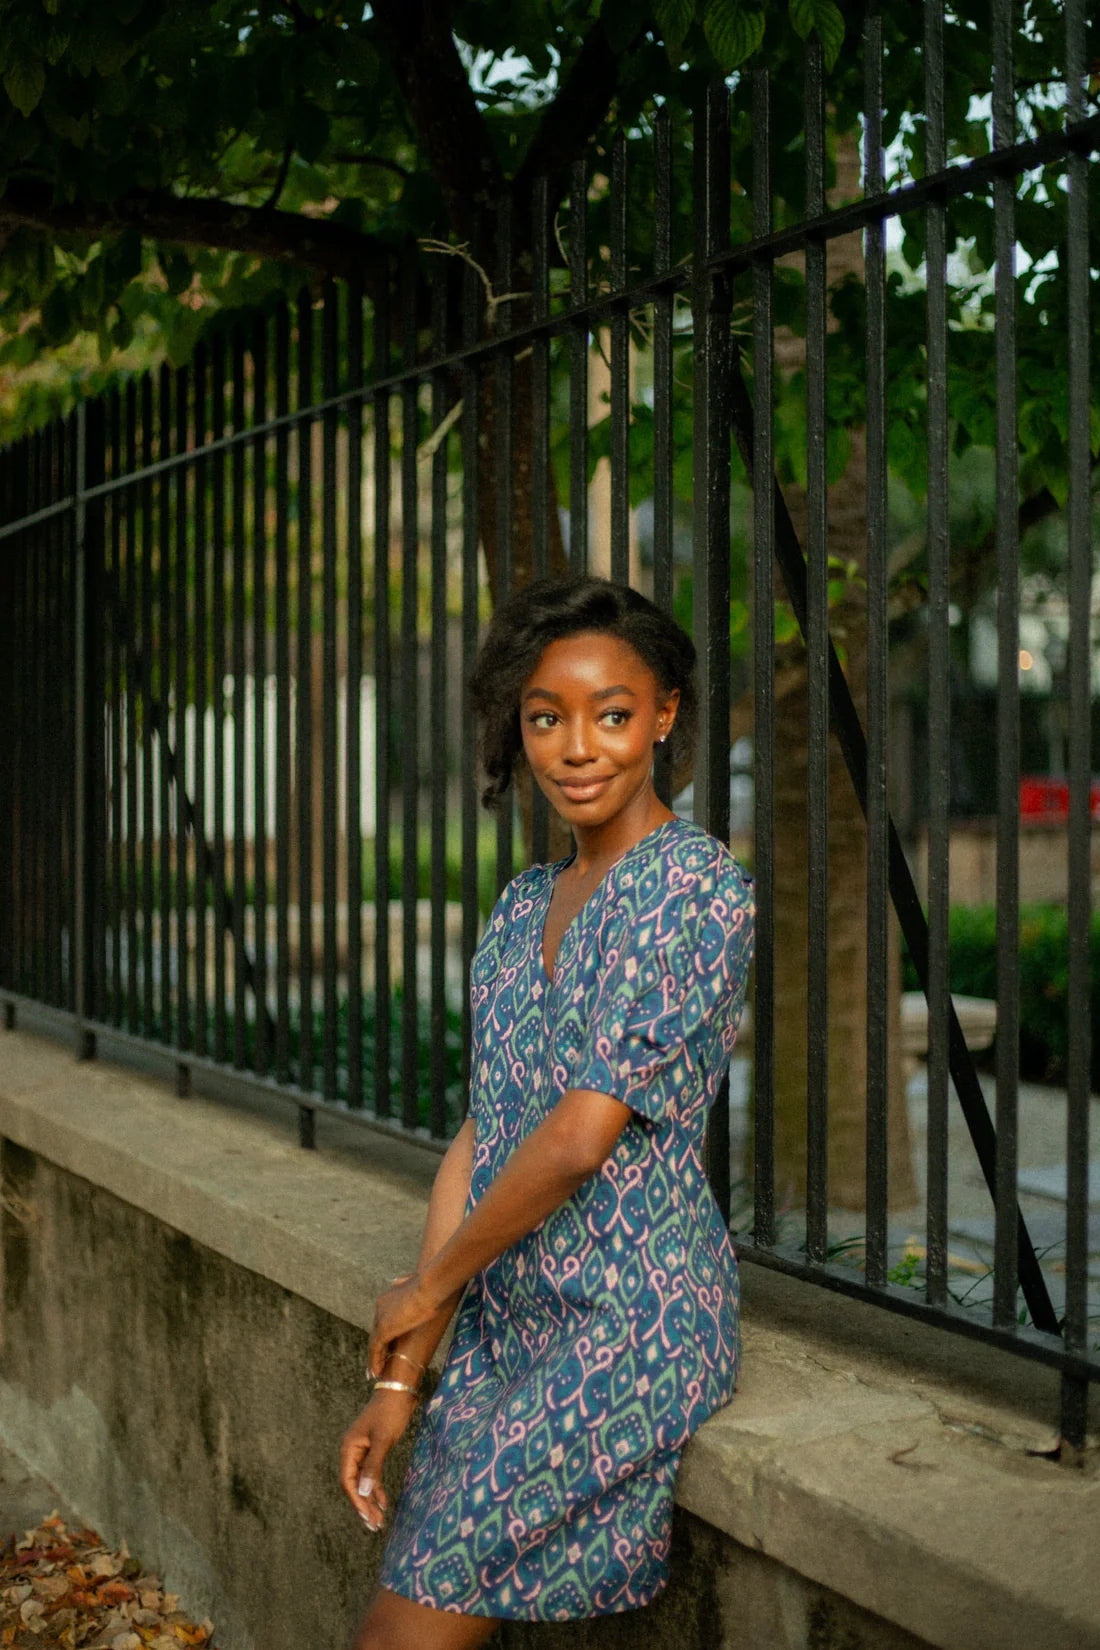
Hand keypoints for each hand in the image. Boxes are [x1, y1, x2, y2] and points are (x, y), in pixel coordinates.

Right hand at [339, 1389, 418, 1532]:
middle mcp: (352, 1450)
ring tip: (379, 1520)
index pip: (348, 1481)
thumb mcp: (383, 1440)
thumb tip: (364, 1493)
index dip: (357, 1500)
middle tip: (375, 1525)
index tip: (368, 1517)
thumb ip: (373, 1466)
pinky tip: (384, 1501)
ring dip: (371, 1499)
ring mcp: (363, 1450)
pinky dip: (377, 1487)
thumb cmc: (390, 1412)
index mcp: (349, 1448)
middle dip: (364, 1505)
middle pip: (354, 1484)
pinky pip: (371, 1473)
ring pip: (363, 1481)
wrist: (400, 1390)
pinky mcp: (373, 1449)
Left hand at [367, 1273, 435, 1377]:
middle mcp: (381, 1307)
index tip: (389, 1344)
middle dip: (378, 1346)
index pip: (384, 1318)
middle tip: (378, 1361)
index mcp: (390, 1297)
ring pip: (374, 1342)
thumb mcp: (424, 1290)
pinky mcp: (384, 1328)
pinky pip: (375, 1349)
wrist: (430, 1285)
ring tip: (376, 1373)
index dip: (387, 1332)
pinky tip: (377, 1373)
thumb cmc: (433, 1286)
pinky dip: (375, 1361)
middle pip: (377, 1331)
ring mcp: (381, 1317)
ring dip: (374, 1358)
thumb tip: (425, 1293)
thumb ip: (419, 1294)